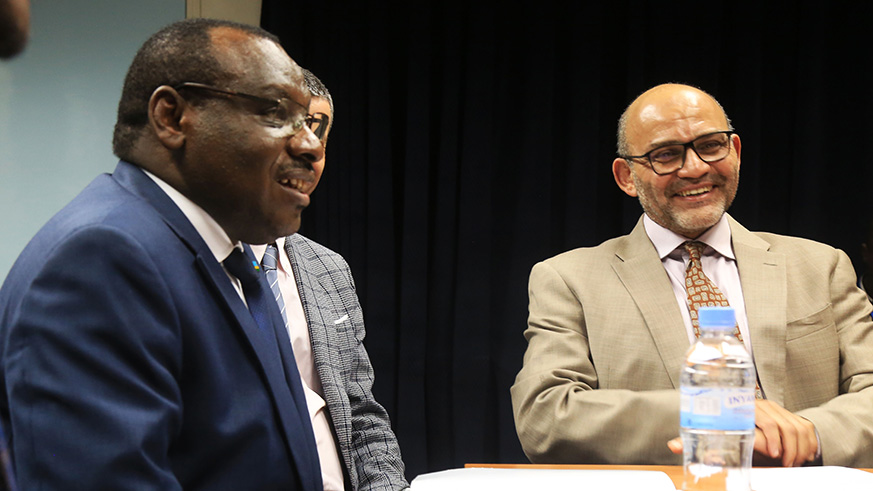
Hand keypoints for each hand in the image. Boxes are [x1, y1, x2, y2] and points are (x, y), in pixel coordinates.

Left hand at [667, 401, 817, 466]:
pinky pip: (806, 429)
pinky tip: (802, 457)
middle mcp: (764, 406)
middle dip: (787, 448)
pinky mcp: (793, 416)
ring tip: (791, 463)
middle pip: (784, 425)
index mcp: (745, 408)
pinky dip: (807, 445)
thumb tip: (673, 445)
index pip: (764, 418)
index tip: (773, 454)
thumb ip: (699, 443)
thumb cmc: (734, 432)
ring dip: (797, 449)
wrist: (753, 420)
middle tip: (784, 463)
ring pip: (797, 428)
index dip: (771, 436)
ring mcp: (780, 410)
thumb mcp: (719, 438)